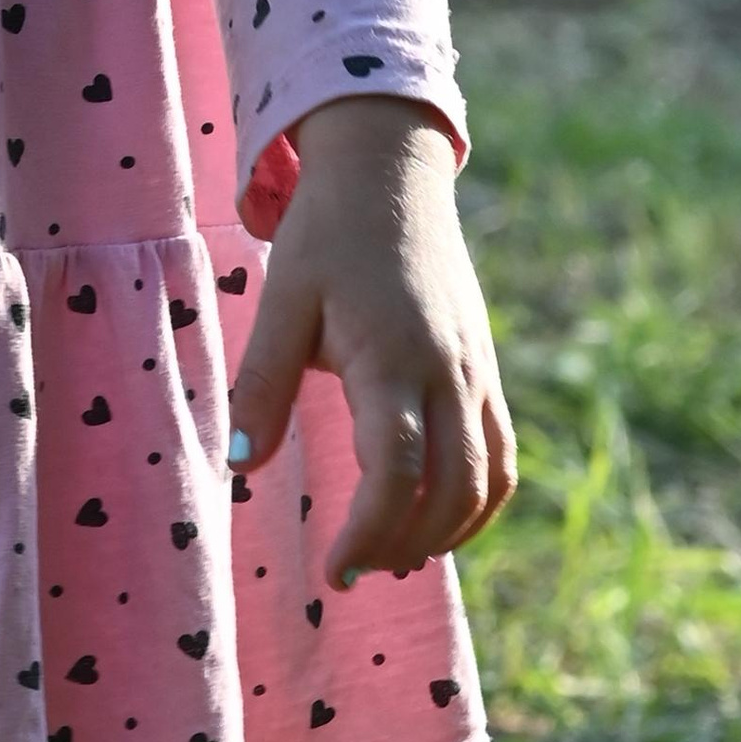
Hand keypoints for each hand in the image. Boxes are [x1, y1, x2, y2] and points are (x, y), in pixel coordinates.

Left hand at [226, 96, 513, 589]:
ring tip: (391, 553)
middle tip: (353, 568)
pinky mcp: (486, 368)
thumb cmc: (329, 233)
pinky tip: (435, 514)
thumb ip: (263, 383)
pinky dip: (477, 499)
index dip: (368, 533)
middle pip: (450, 492)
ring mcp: (476, 372)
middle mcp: (447, 373)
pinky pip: (501, 454)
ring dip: (446, 532)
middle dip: (404, 546)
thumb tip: (239, 465)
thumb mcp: (283, 299)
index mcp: (391, 358)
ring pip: (487, 482)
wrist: (390, 171)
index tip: (332, 570)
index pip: (395, 473)